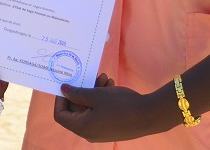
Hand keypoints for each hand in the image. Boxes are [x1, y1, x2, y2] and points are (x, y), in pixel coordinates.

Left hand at [53, 76, 174, 142]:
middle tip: (89, 76)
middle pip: (75, 111)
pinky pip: (100, 113)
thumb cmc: (119, 105)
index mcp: (82, 127)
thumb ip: (76, 93)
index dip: (60, 99)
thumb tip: (63, 90)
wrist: (149, 115)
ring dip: (93, 92)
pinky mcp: (111, 128)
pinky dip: (102, 99)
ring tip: (104, 77)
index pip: (60, 116)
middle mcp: (89, 133)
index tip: (67, 84)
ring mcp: (101, 132)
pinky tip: (110, 85)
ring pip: (89, 109)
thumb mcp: (95, 95)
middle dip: (81, 91)